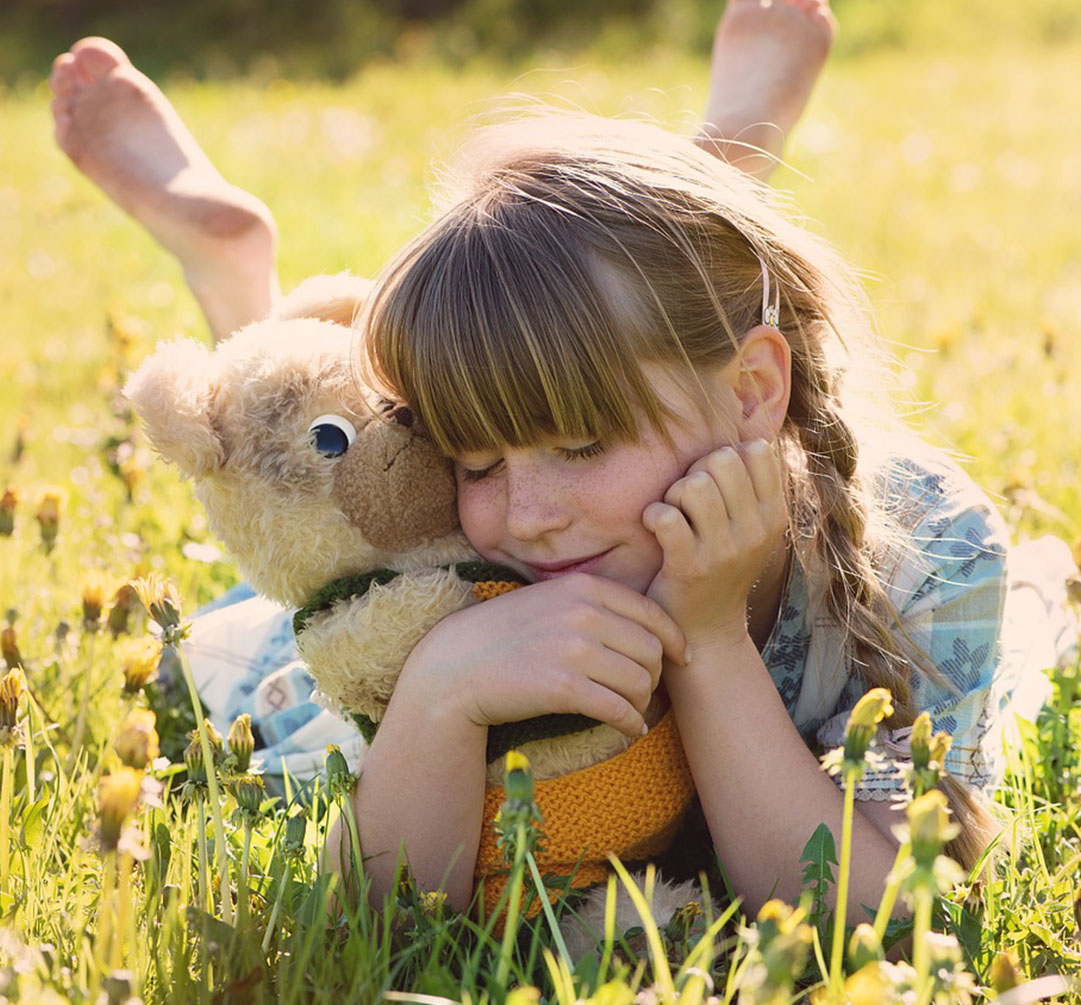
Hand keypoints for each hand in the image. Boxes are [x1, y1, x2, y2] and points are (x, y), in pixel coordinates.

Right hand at [399, 573, 686, 738]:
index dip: (674, 639)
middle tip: (645, 691)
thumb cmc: (505, 635)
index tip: (681, 657)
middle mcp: (583, 613)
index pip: (651, 612)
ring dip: (643, 703)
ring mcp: (573, 649)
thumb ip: (593, 604)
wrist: (456, 666)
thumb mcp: (550, 601)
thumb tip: (645, 627)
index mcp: (583, 587)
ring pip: (640, 681)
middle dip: (656, 675)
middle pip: (651, 650)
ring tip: (632, 711)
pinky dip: (630, 724)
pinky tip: (628, 729)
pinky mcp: (563, 687)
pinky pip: (618, 709)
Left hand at [643, 439, 786, 648]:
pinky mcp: (690, 567)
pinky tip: (656, 529)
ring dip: (674, 495)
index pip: (756, 450)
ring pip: (694, 485)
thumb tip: (749, 417)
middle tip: (687, 502)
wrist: (706, 630)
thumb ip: (750, 480)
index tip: (716, 485)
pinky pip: (666, 517)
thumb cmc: (720, 564)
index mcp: (774, 514)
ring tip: (674, 516)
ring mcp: (725, 551)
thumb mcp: (750, 524)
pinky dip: (653, 516)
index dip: (726, 456)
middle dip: (695, 472)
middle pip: (721, 460)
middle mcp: (757, 531)